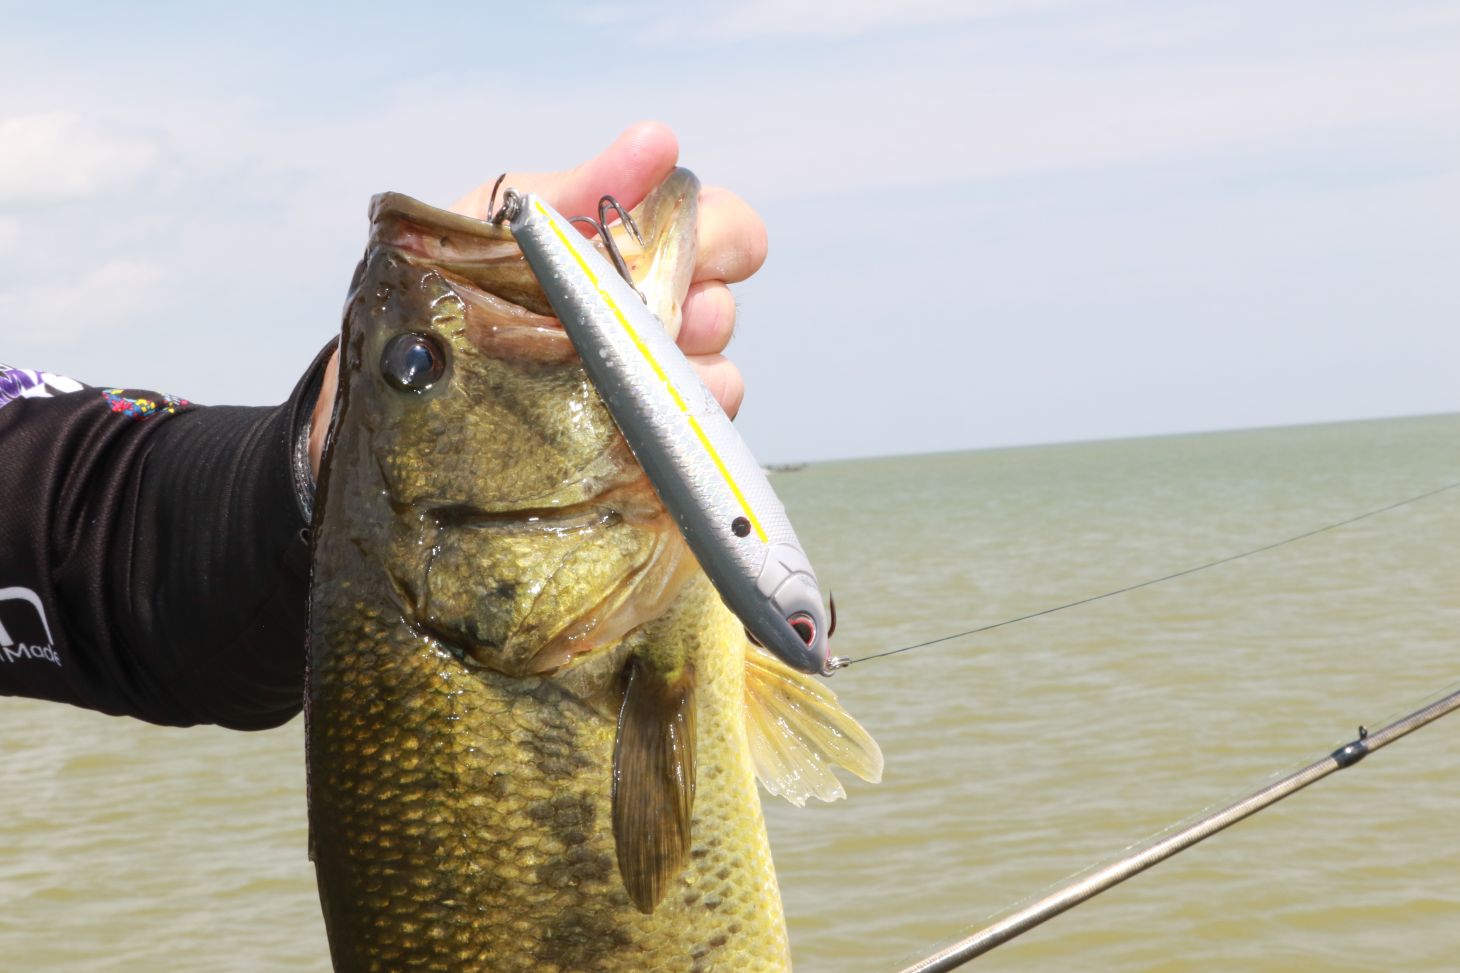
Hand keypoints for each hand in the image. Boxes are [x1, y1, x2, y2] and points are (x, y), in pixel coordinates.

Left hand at [309, 121, 766, 477]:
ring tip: (626, 371)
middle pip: (725, 301)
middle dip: (697, 303)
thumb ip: (584, 187)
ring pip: (715, 371)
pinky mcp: (641, 447)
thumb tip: (659, 141)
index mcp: (638, 252)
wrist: (399, 385)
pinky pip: (687, 434)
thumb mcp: (507, 225)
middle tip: (655, 313)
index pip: (724, 230)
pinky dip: (669, 424)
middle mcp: (659, 315)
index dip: (717, 235)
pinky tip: (626, 418)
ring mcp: (654, 384)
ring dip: (682, 369)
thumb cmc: (453, 288)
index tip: (675, 248)